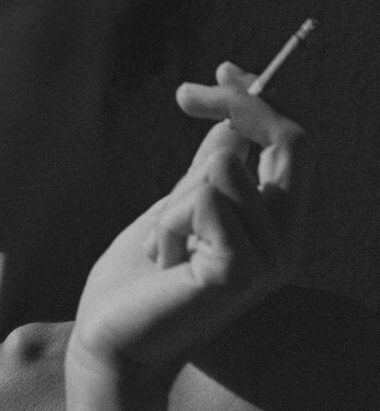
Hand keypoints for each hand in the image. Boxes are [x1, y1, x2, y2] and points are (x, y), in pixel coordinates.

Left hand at [70, 62, 312, 387]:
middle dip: (238, 104)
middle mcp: (288, 241)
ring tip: (163, 245)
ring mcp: (271, 259)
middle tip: (185, 95)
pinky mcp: (239, 272)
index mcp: (279, 225)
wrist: (113, 340)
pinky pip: (204, 199)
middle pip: (293, 140)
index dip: (264, 99)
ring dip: (175, 197)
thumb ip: (210, 169)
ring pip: (225, 167)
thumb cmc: (142, 279)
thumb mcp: (179, 208)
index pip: (297, 144)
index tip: (223, 70)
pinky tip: (162, 262)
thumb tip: (233, 120)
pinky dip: (168, 222)